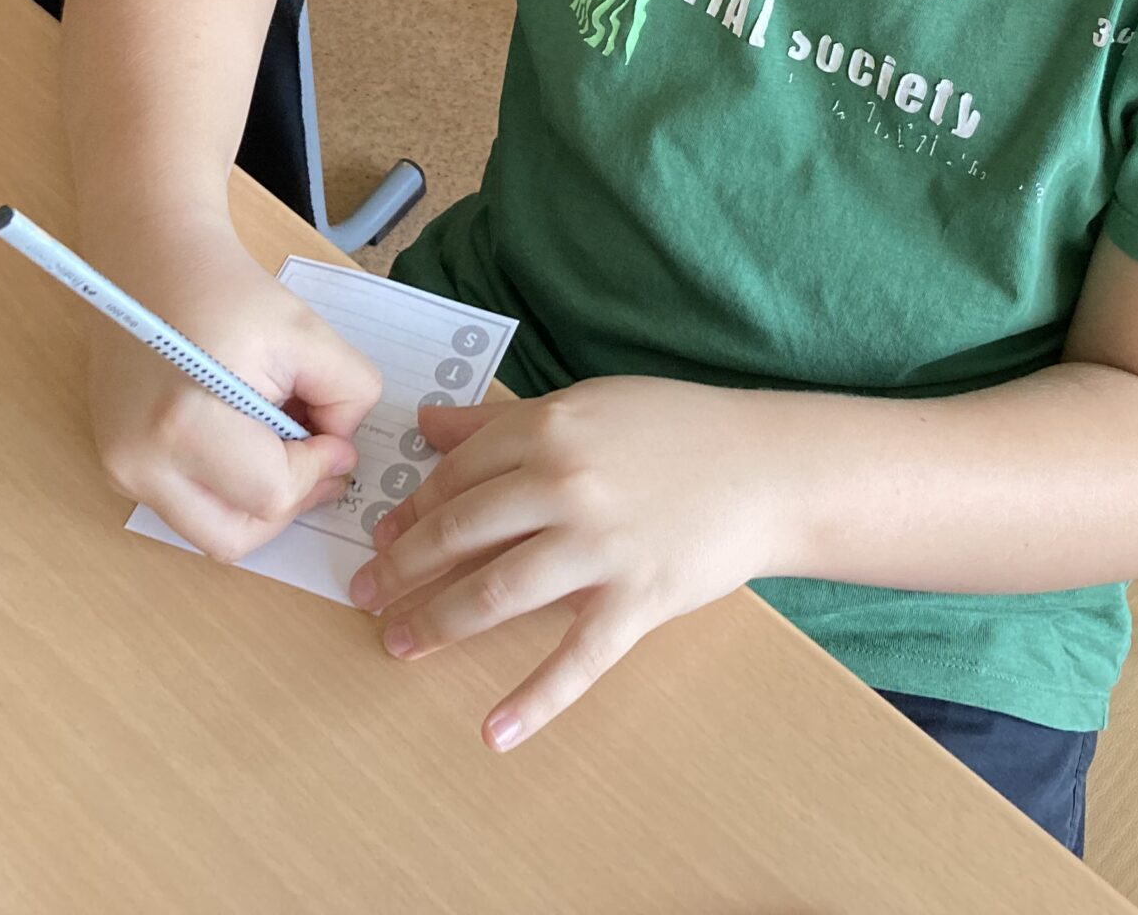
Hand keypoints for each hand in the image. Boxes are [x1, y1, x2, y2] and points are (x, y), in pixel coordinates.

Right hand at [87, 227, 380, 560]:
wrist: (149, 259)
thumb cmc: (227, 289)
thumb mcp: (308, 332)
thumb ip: (347, 396)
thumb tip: (339, 450)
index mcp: (183, 423)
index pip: (271, 493)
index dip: (318, 471)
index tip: (333, 435)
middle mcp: (139, 461)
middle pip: (237, 537)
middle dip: (289, 502)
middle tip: (318, 456)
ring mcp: (120, 470)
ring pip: (211, 532)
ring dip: (258, 501)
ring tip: (279, 442)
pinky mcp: (117, 467)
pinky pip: (188, 507)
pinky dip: (227, 490)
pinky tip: (244, 438)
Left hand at [348, 377, 780, 750]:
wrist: (773, 467)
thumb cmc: (681, 430)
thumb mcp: (589, 405)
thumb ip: (504, 419)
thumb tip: (427, 423)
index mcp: (550, 431)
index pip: (455, 477)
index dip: (411, 511)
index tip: (383, 538)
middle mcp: (565, 486)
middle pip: (458, 535)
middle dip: (401, 571)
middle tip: (365, 597)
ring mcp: (601, 547)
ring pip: (496, 594)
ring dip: (437, 624)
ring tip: (398, 645)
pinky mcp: (638, 600)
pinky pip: (577, 659)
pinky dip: (534, 701)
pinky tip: (493, 732)